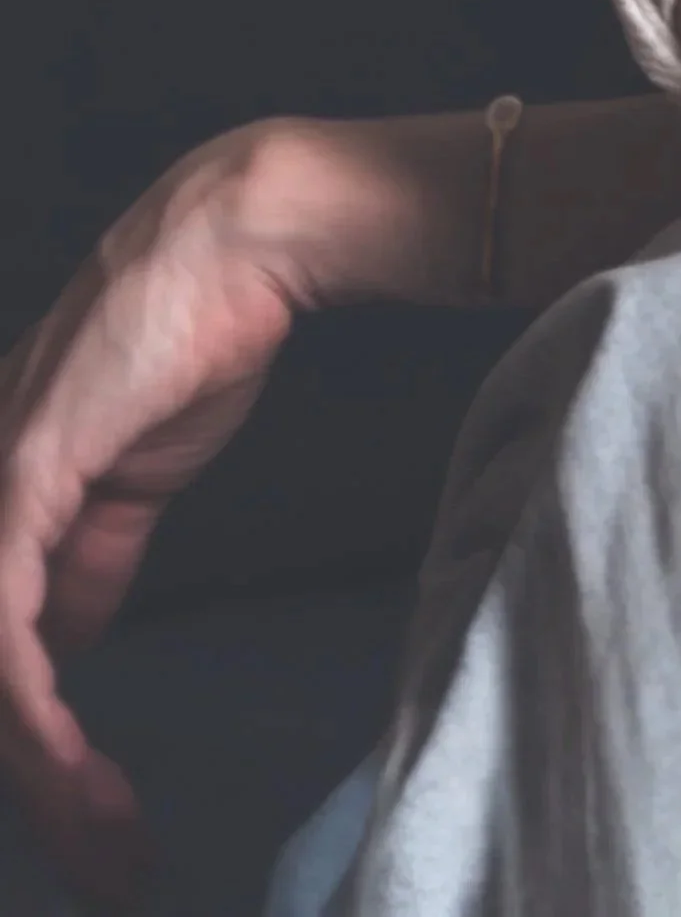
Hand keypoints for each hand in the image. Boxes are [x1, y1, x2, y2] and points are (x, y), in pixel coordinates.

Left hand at [0, 126, 305, 909]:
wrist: (238, 243)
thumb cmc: (194, 333)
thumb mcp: (133, 477)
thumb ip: (87, 558)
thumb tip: (58, 648)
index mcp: (0, 506)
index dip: (33, 752)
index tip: (96, 826)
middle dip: (41, 790)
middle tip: (109, 862)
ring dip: (46, 778)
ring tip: (109, 840)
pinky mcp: (21, 485)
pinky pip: (7, 637)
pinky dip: (37, 719)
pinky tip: (76, 771)